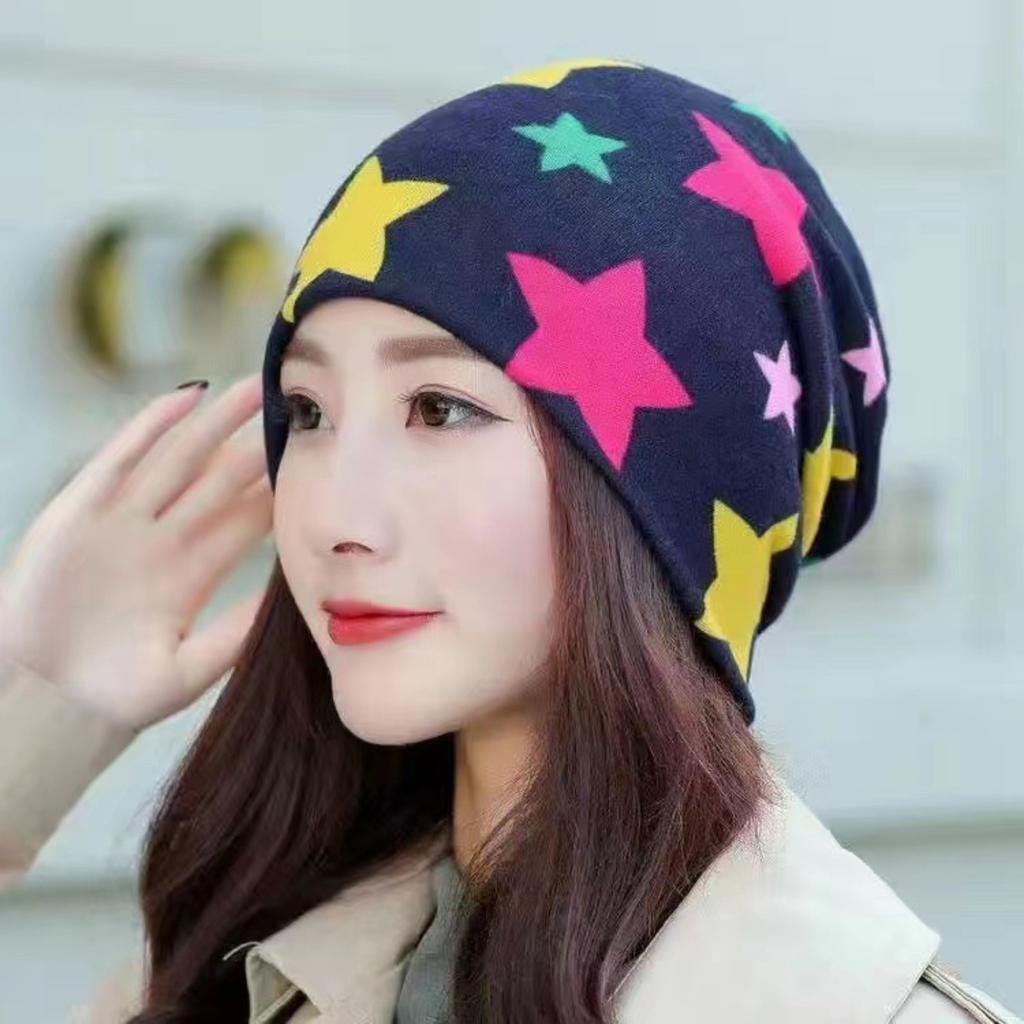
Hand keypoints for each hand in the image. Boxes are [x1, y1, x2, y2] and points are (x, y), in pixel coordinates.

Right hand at [0, 374, 271, 730]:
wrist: (48, 706)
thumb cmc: (119, 695)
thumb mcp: (191, 667)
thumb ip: (237, 631)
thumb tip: (291, 597)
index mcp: (193, 570)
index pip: (248, 518)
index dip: (283, 488)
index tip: (324, 461)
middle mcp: (164, 538)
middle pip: (222, 479)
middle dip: (260, 444)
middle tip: (303, 407)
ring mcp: (123, 521)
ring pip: (180, 457)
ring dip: (218, 420)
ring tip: (259, 386)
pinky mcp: (79, 512)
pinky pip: (120, 459)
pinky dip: (150, 427)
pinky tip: (186, 398)